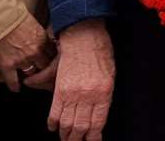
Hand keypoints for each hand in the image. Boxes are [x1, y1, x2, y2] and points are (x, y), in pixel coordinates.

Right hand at [0, 13, 54, 93]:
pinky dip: (14, 86)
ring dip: (31, 77)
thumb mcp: (34, 24)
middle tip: (46, 76)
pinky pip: (13, 80)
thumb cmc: (14, 15)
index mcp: (43, 40)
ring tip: (32, 81)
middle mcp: (35, 52)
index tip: (54, 64)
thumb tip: (44, 42)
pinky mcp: (7, 65)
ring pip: (31, 75)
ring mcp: (21, 60)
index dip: (54, 60)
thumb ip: (40, 36)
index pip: (54, 55)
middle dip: (46, 71)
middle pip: (45, 67)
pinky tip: (16, 89)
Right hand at [49, 19, 113, 140]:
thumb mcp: (110, 75)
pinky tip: (53, 128)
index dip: (94, 137)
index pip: (97, 123)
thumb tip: (98, 114)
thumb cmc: (100, 51)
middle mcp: (88, 96)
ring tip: (66, 139)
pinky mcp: (60, 88)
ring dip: (66, 134)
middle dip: (78, 139)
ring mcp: (73, 93)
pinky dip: (53, 122)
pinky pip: (55, 111)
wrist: (84, 35)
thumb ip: (104, 96)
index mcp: (104, 93)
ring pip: (67, 122)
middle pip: (81, 126)